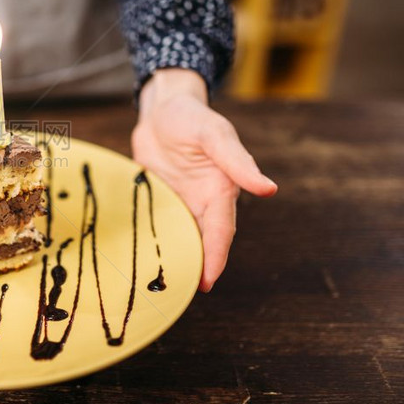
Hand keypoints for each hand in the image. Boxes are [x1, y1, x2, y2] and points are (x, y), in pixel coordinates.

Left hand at [132, 69, 276, 291]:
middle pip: (199, 243)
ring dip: (171, 258)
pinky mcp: (157, 200)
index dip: (214, 258)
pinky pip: (155, 226)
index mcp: (220, 192)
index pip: (220, 233)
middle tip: (176, 295)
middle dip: (192, 268)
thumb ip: (237, 161)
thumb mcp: (215, 134)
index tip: (206, 283)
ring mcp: (178, 203)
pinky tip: (135, 259)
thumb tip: (268, 189)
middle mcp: (201, 203)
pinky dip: (150, 242)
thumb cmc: (193, 117)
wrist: (162, 108)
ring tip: (155, 287)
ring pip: (178, 238)